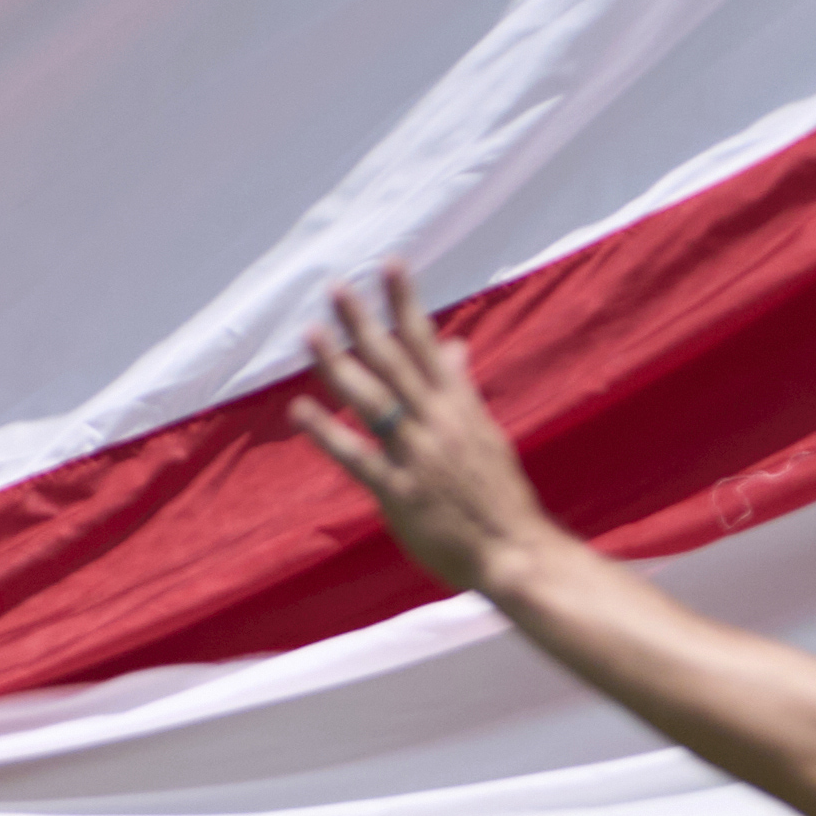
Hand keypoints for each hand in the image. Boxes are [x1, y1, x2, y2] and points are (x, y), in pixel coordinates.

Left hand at [294, 271, 560, 597]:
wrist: (516, 552)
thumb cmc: (498, 495)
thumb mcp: (485, 432)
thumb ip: (461, 387)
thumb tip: (454, 344)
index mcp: (460, 407)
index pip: (427, 343)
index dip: (406, 303)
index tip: (390, 264)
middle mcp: (438, 423)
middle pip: (395, 362)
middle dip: (364, 323)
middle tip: (336, 287)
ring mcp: (418, 456)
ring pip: (374, 401)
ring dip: (339, 365)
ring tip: (311, 333)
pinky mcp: (400, 493)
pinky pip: (358, 457)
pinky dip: (327, 433)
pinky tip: (300, 410)